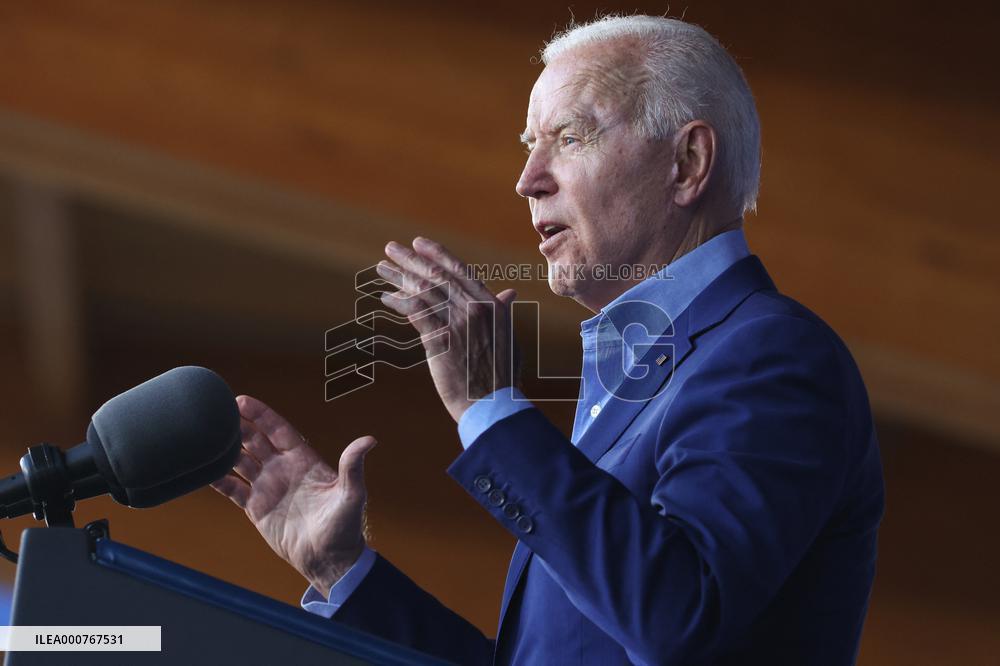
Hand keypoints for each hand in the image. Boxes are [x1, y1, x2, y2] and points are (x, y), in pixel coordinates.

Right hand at [211, 395, 376, 594]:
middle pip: (255, 440)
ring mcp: (268, 487)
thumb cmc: (345, 526)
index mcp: (303, 459)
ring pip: (240, 460)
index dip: (261, 415)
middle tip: (216, 411)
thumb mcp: (351, 494)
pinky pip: (232, 488)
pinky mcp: (256, 508)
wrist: (329, 559)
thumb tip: (369, 440)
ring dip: (225, 448)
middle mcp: (283, 468)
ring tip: (204, 436)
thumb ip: (353, 466)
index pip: (278, 430)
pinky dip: (217, 478)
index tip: (241, 400)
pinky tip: (201, 469)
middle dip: (238, 425)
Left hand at [377, 237, 516, 422]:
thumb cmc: (500, 375)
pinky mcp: (440, 340)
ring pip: (423, 291)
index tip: (417, 244)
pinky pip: (415, 313)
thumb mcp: (508, 337)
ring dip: (399, 277)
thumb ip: (502, 311)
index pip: (459, 270)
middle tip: (391, 249)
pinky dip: (399, 302)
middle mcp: (475, 309)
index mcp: (491, 305)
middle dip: (410, 260)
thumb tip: (508, 293)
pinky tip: (386, 297)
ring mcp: (457, 324)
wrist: (492, 404)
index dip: (436, 255)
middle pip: (437, 276)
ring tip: (381, 269)